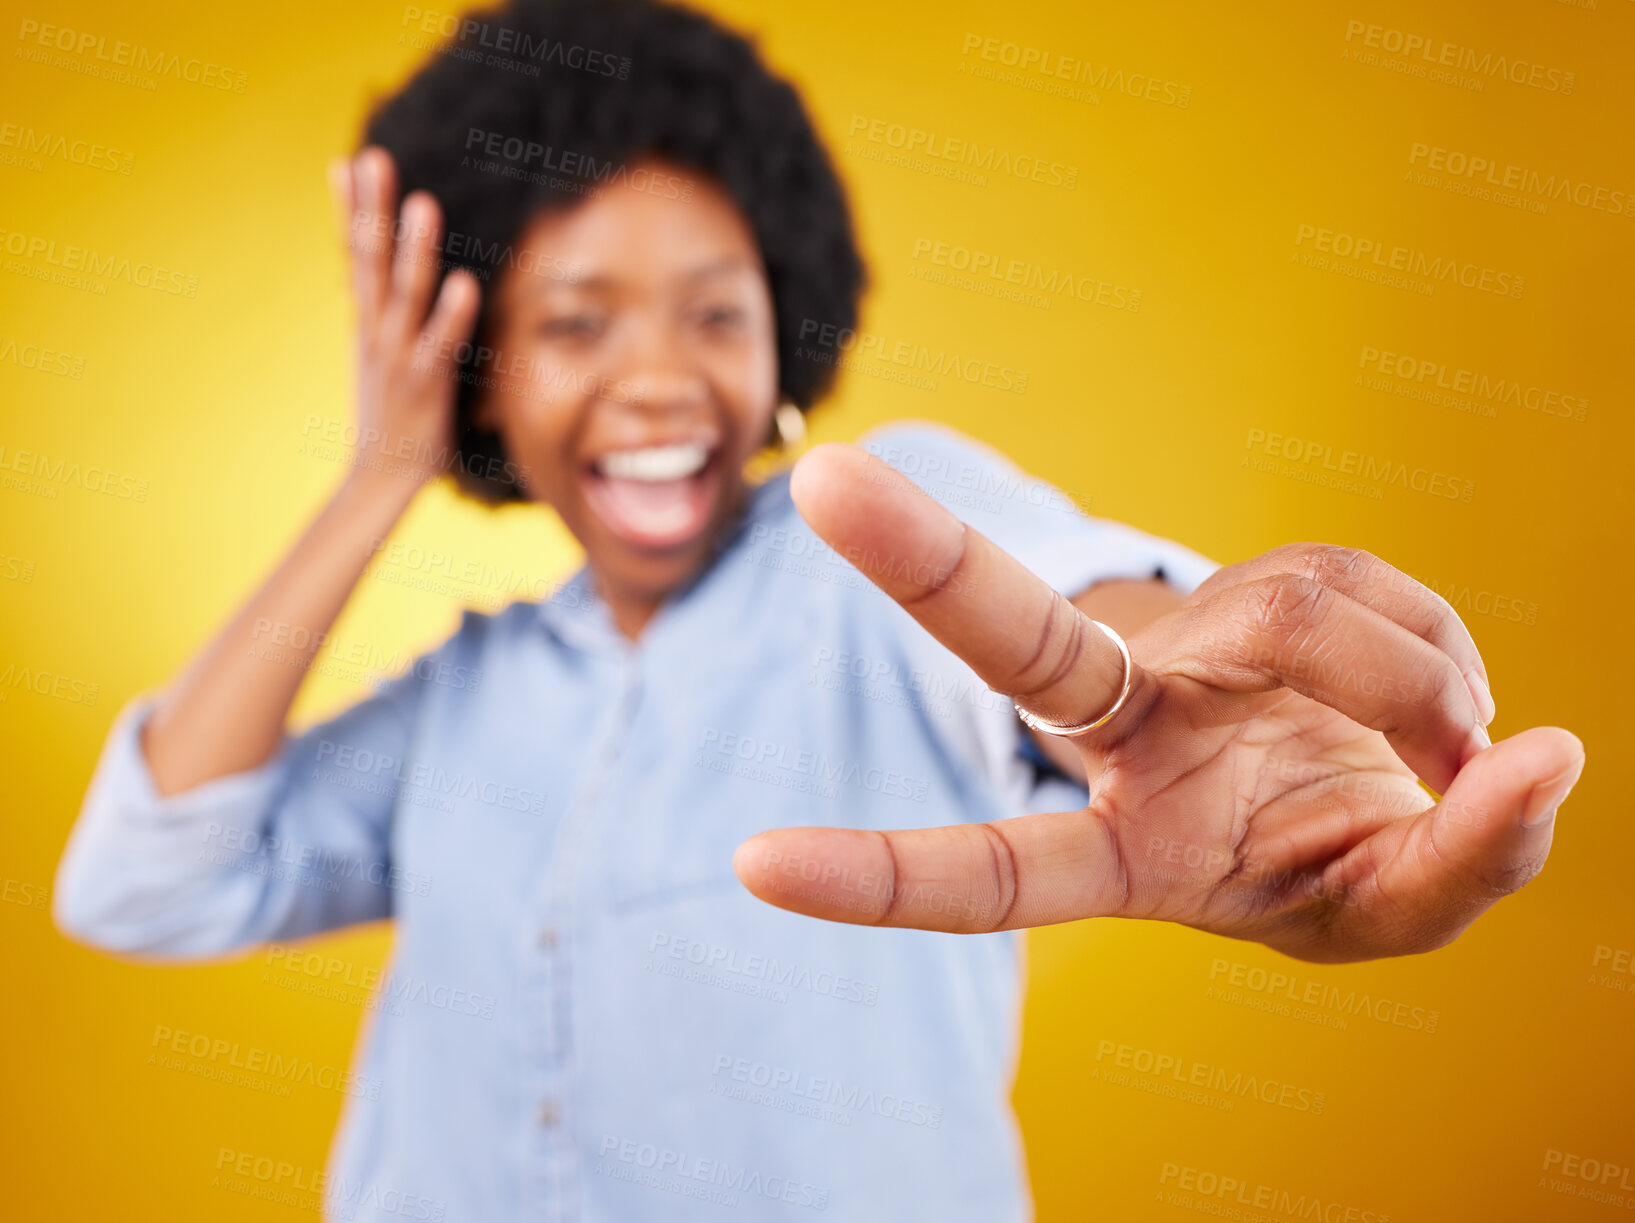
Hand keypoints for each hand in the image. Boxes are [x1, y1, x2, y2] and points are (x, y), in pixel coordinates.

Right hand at [327, 146, 480, 494]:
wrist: (380, 478)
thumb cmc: (391, 413)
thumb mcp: (378, 353)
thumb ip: (383, 313)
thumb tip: (383, 278)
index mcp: (366, 320)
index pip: (353, 254)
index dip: (348, 208)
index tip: (347, 160)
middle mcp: (376, 330)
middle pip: (369, 259)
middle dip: (370, 207)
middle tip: (374, 157)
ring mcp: (398, 355)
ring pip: (404, 292)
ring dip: (413, 248)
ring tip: (424, 204)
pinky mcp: (426, 384)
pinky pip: (440, 342)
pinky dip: (452, 313)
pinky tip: (463, 282)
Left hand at [732, 445, 1585, 962]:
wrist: (1371, 785)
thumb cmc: (1339, 863)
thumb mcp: (1389, 911)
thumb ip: (1461, 866)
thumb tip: (1540, 760)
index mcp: (1127, 850)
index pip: (997, 872)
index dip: (885, 877)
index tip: (750, 868)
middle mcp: (1128, 734)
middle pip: (1020, 642)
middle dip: (927, 563)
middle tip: (825, 482)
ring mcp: (1189, 649)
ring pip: (1304, 620)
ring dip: (1421, 692)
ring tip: (1448, 749)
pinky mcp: (1258, 587)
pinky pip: (1367, 587)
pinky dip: (1436, 650)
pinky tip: (1428, 695)